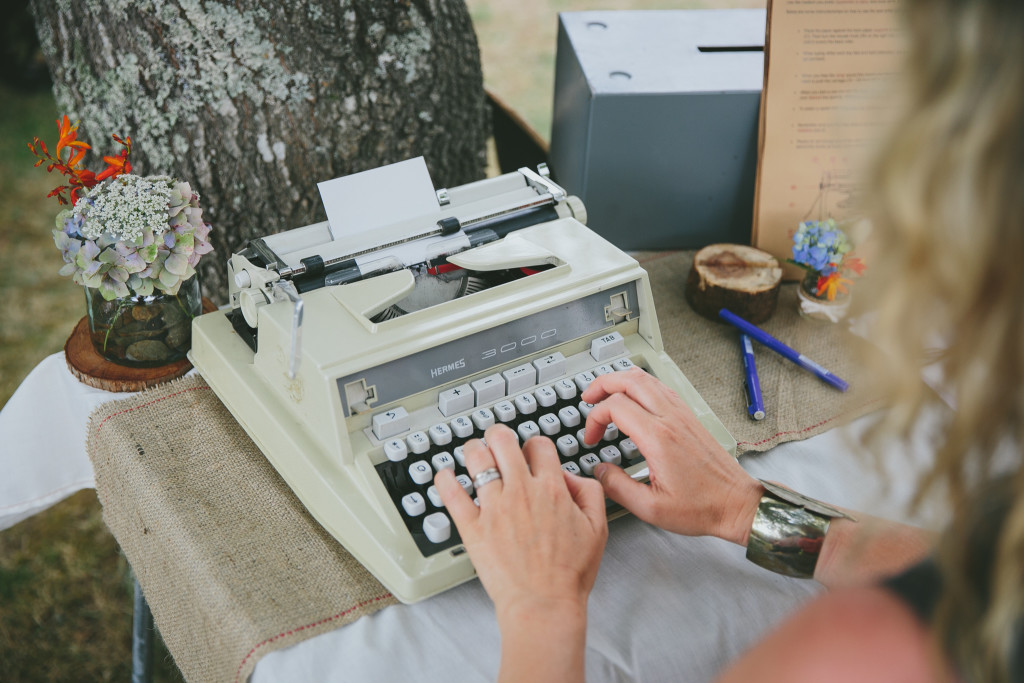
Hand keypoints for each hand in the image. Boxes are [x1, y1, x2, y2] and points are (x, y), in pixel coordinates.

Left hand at [434, 424, 608, 620]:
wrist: (544, 605)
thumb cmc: (569, 574)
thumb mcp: (598, 528)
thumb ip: (590, 492)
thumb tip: (570, 476)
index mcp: (552, 489)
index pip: (539, 445)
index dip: (535, 445)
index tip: (531, 453)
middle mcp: (521, 492)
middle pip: (503, 441)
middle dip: (499, 435)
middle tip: (497, 440)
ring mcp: (494, 508)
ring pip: (476, 458)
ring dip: (474, 449)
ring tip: (473, 452)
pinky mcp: (473, 527)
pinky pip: (451, 493)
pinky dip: (444, 479)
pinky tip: (445, 474)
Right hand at [581, 368, 762, 544]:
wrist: (736, 503)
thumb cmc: (701, 507)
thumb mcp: (650, 508)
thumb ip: (617, 488)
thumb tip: (599, 471)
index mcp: (658, 438)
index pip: (615, 406)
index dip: (594, 418)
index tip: (592, 438)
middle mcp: (670, 419)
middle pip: (629, 380)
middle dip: (602, 385)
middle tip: (587, 399)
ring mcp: (681, 414)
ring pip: (645, 378)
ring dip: (620, 381)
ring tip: (605, 394)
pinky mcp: (688, 416)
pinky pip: (660, 387)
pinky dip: (639, 385)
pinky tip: (633, 398)